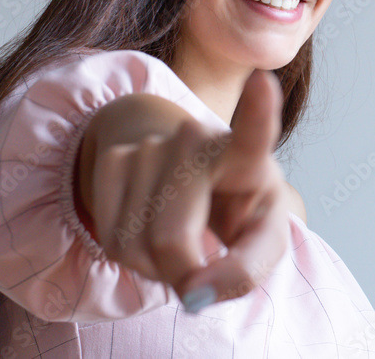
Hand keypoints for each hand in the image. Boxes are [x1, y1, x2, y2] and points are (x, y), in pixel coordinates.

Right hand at [88, 69, 289, 311]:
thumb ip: (245, 272)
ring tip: (182, 242)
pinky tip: (152, 232)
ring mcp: (152, 145)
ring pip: (135, 246)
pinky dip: (133, 259)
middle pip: (172, 239)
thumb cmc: (239, 207)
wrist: (189, 175)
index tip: (263, 82)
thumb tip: (194, 293)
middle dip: (184, 276)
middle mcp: (197, 140)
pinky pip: (110, 242)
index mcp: (247, 155)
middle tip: (203, 276)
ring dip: (158, 269)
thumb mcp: (262, 238)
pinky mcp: (115, 160)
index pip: (255, 132)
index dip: (260, 110)